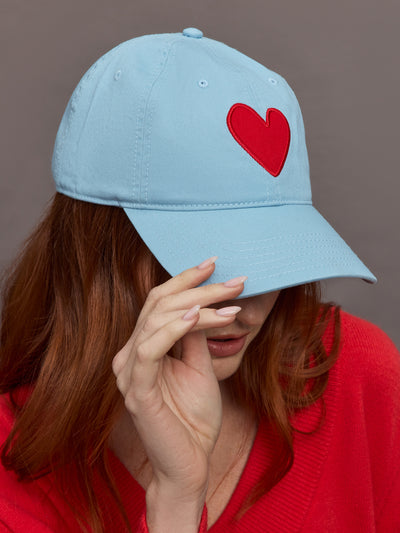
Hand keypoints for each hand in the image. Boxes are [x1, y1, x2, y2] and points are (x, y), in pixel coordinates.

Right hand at [111, 258, 245, 496]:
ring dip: (198, 305)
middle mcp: (129, 353)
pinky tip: (199, 316)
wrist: (191, 463)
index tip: (214, 263)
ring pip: (156, 319)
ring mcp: (129, 370)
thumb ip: (195, 336)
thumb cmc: (195, 417)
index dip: (184, 279)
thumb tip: (203, 304)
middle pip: (158, 303)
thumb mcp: (199, 365)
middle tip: (235, 281)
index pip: (159, 301)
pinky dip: (174, 328)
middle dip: (199, 288)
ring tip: (231, 300)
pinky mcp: (135, 388)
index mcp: (143, 346)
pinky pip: (150, 348)